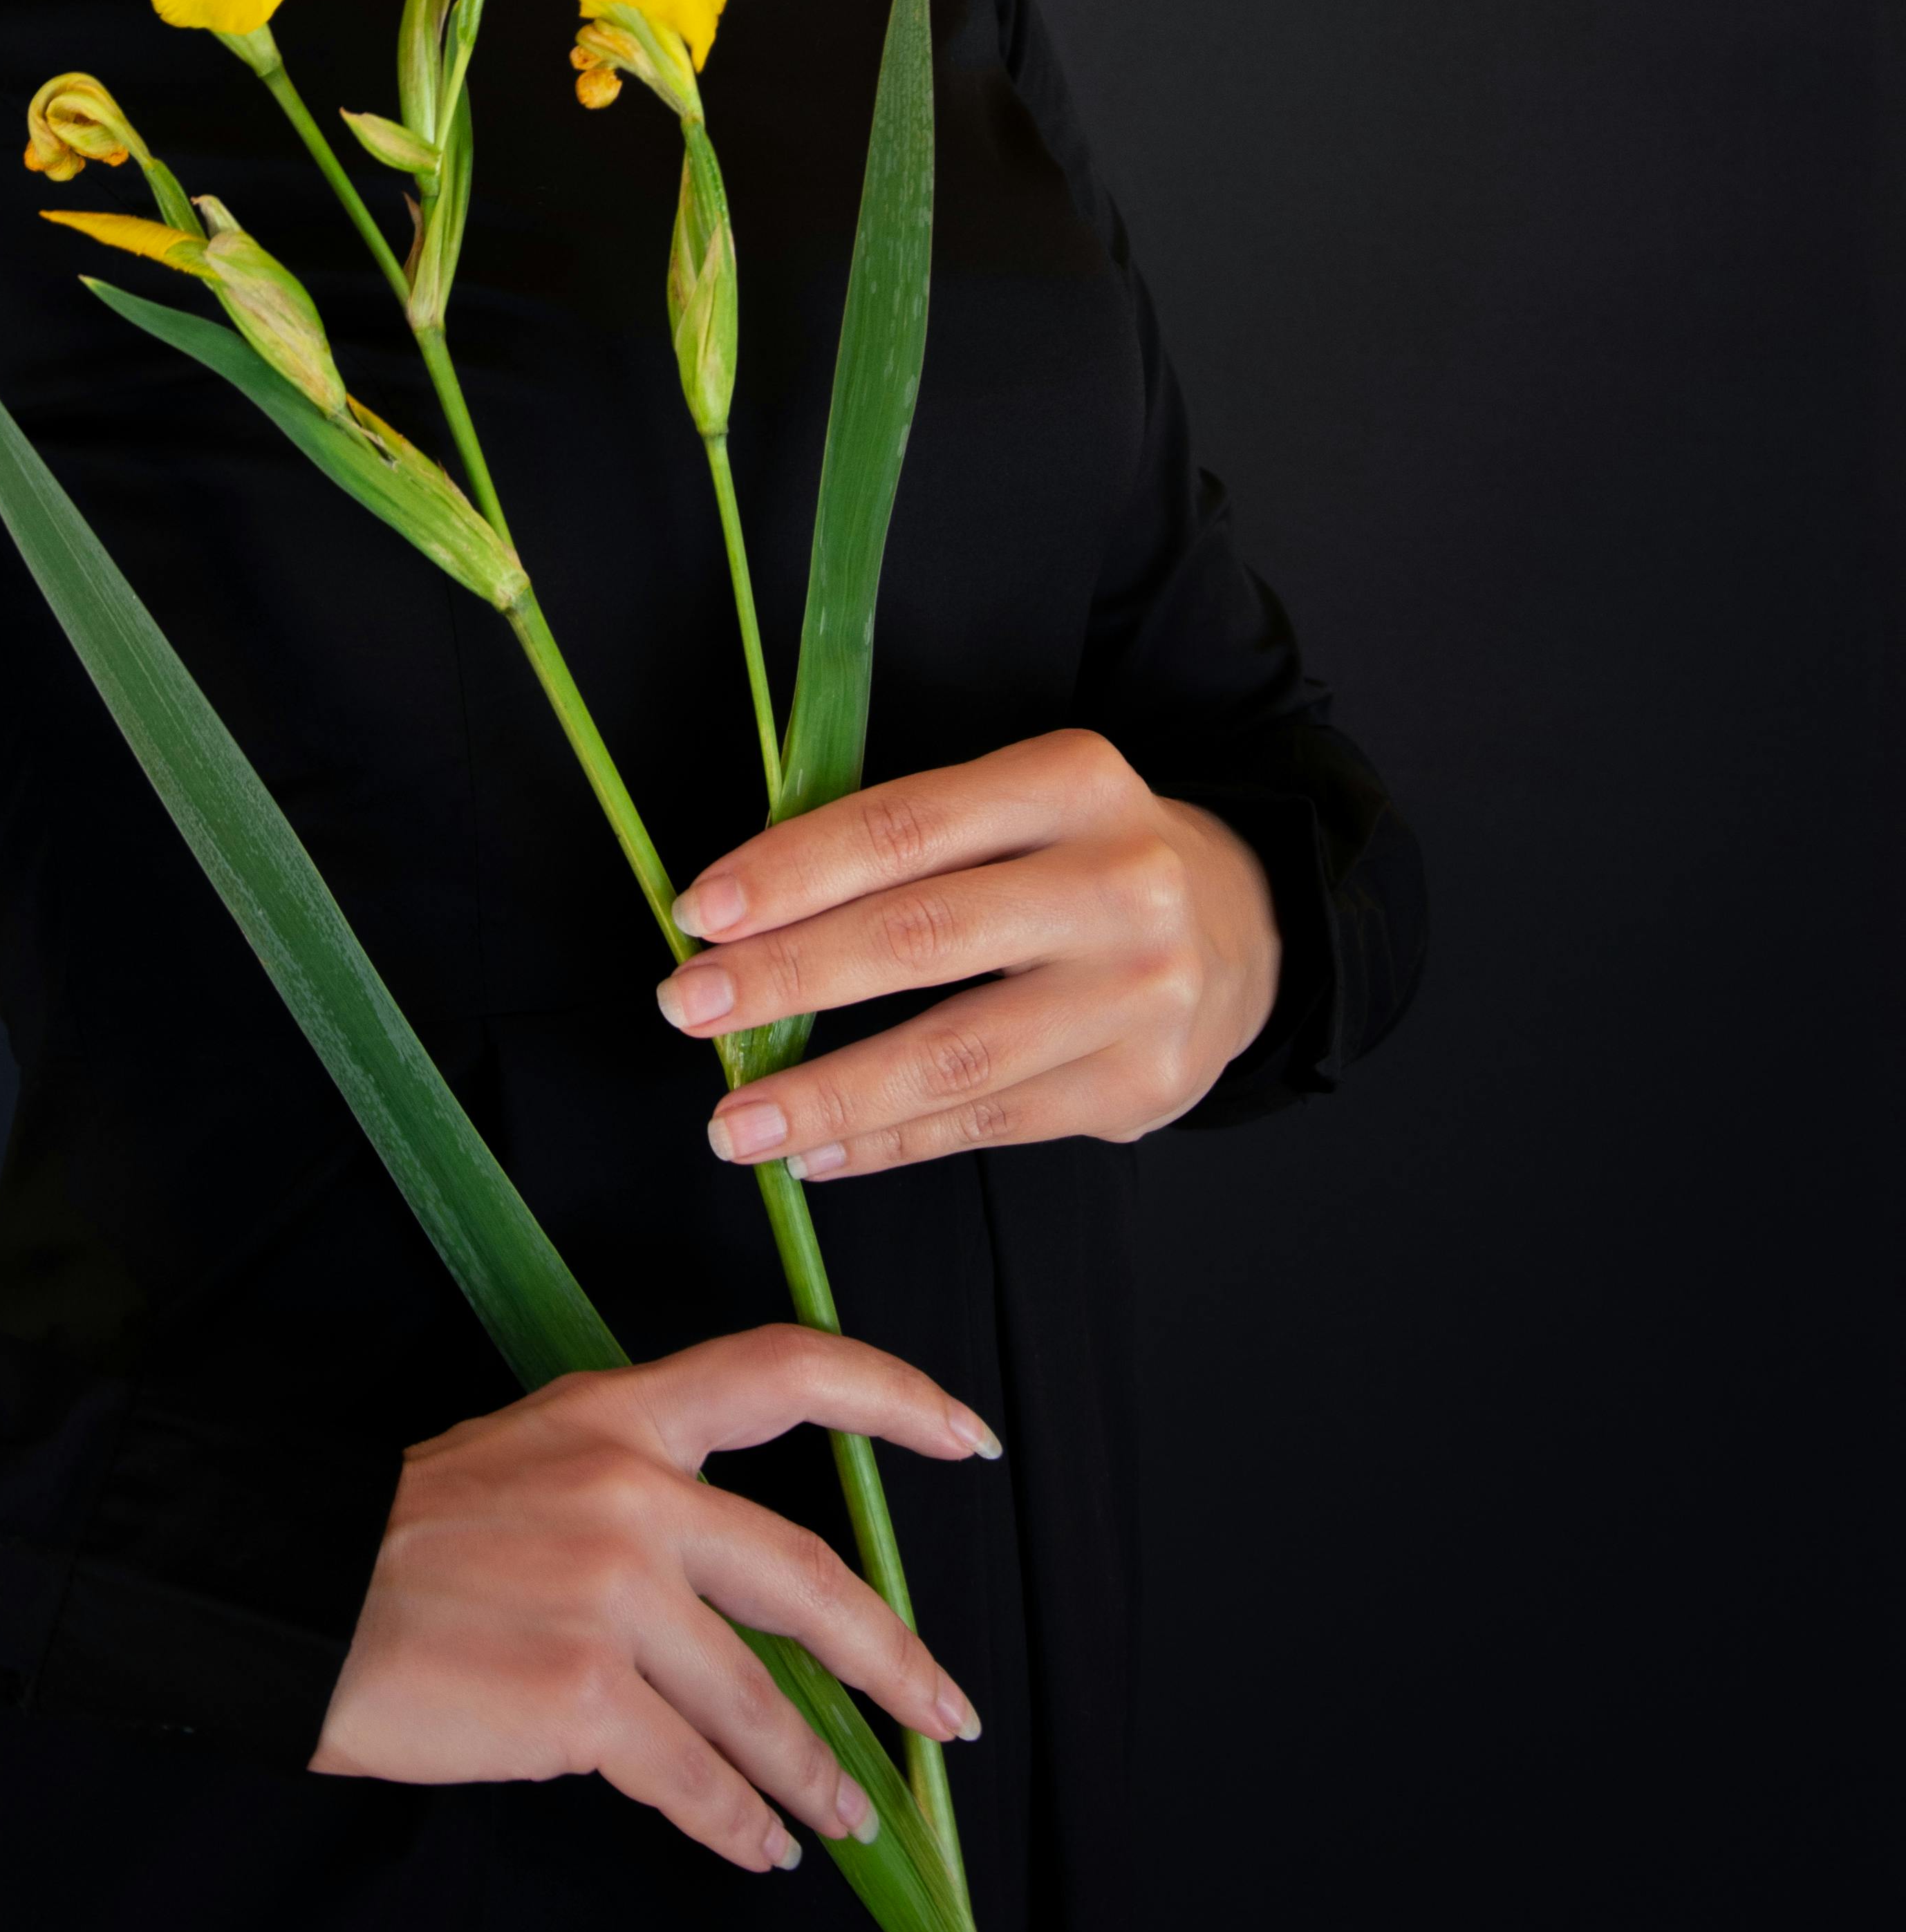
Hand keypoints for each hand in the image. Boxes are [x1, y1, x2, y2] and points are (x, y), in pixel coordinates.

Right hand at [309, 1326, 994, 1870]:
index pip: (783, 1370)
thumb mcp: (531, 1456)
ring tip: (847, 1812)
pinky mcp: (582, 1699)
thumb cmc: (404, 1536)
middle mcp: (630, 1491)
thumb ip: (634, 1488)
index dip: (891, 1396)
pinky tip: (757, 1845)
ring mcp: (611, 1596)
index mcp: (619, 1413)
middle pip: (807, 1576)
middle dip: (894, 1658)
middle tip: (945, 1711)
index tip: (967, 1434)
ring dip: (816, 1772)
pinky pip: (695, 1777)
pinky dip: (738, 1823)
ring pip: (760, 1700)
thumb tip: (734, 1588)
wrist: (288, 1591)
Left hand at [659, 726, 1281, 1178]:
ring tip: (733, 1122)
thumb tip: (740, 913)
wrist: (1244, 932)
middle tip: (687, 1008)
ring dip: (824, 1093)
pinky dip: (886, 1142)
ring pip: (952, 1055)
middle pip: (921, 938)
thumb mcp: (1019, 806)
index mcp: (1070, 781)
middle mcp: (1117, 882)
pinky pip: (983, 1123)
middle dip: (787, 977)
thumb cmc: (1082, 860)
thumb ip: (904, 845)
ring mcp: (1137, 993)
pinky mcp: (1138, 1088)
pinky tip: (815, 1150)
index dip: (790, 872)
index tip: (699, 913)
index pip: (902, 826)